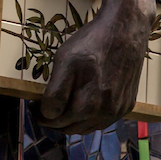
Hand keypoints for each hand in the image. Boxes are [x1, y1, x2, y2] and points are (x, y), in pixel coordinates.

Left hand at [31, 0, 153, 133]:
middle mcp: (103, 114)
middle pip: (69, 128)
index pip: (53, 120)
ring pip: (85, 128)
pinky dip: (89, 118)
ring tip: (62, 107)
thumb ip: (55, 92)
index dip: (39, 113)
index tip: (34, 105)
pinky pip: (101, 121)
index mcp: (86, 105)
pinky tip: (83, 104)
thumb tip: (47, 113)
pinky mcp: (126, 106)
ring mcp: (116, 112)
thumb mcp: (64, 61)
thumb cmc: (92, 43)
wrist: (125, 31)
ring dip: (71, 122)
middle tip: (44, 108)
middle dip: (54, 120)